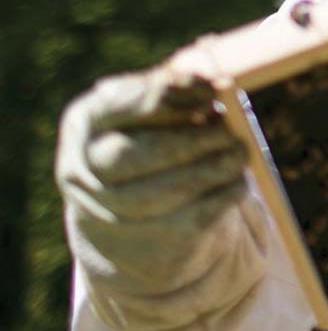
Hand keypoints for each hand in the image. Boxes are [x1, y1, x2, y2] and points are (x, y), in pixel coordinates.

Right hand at [57, 68, 268, 330]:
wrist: (130, 224)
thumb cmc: (150, 144)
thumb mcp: (152, 113)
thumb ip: (176, 94)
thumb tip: (217, 85)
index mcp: (85, 123)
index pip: (119, 105)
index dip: (168, 96)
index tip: (212, 88)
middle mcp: (85, 170)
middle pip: (135, 155)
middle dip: (191, 139)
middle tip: (228, 128)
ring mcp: (109, 214)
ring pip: (165, 191)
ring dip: (213, 167)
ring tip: (239, 151)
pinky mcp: (147, 245)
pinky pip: (190, 218)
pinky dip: (223, 194)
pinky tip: (237, 179)